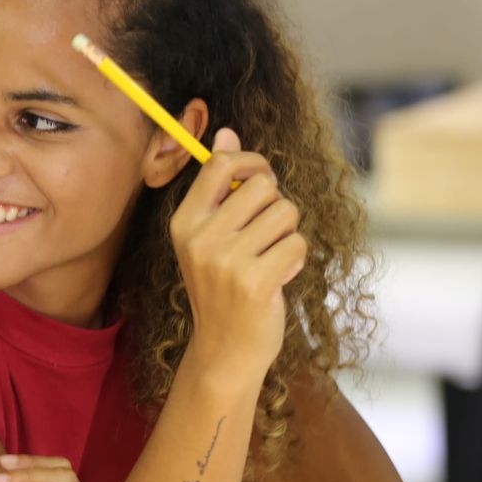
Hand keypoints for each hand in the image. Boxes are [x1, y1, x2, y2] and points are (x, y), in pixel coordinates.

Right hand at [168, 128, 306, 377]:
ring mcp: (226, 262)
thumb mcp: (211, 235)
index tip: (261, 180)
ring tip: (271, 258)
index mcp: (184, 222)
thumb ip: (218, 186)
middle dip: (276, 205)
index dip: (251, 162)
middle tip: (267, 233)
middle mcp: (200, 239)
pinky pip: (297, 244)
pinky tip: (278, 278)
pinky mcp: (255, 282)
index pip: (221, 164)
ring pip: (285, 213)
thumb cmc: (223, 286)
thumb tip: (225, 132)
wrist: (225, 349)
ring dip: (288, 234)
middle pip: (262, 186)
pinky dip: (296, 260)